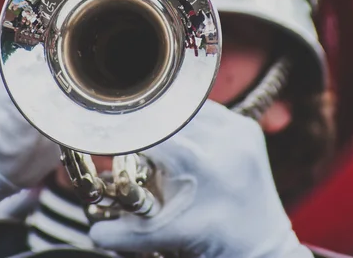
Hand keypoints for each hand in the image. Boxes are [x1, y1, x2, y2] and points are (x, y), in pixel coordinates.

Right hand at [90, 101, 311, 257]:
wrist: (260, 243)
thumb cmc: (211, 239)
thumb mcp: (161, 235)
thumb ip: (119, 231)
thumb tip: (91, 227)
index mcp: (196, 161)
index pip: (147, 130)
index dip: (125, 130)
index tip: (110, 131)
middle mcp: (221, 138)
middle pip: (167, 115)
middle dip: (147, 125)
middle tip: (134, 137)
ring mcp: (238, 130)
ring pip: (187, 108)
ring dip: (169, 118)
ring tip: (160, 137)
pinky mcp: (247, 127)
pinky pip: (209, 112)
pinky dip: (191, 119)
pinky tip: (183, 134)